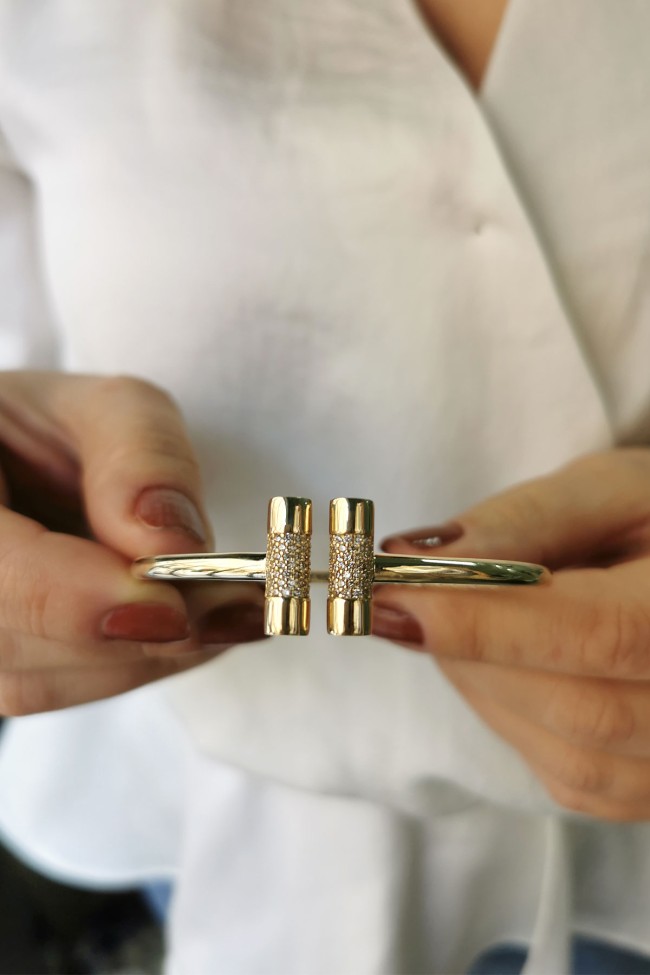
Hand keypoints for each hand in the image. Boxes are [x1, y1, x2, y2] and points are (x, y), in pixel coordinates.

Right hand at [0, 372, 264, 715]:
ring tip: (233, 609)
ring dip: (152, 652)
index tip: (174, 606)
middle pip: (20, 643)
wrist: (13, 466)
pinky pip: (64, 685)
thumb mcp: (100, 406)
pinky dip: (138, 660)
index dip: (78, 602)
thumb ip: (138, 454)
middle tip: (246, 608)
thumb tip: (173, 539)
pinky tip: (187, 622)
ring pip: (46, 678)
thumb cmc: (46, 428)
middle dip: (141, 633)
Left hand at [374, 448, 649, 820]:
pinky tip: (492, 667)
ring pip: (574, 758)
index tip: (391, 597)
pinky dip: (512, 722)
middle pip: (583, 711)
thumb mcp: (610, 490)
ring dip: (485, 689)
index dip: (486, 624)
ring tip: (447, 624)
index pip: (600, 636)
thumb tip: (419, 560)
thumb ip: (525, 522)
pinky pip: (576, 780)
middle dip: (472, 656)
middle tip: (399, 603)